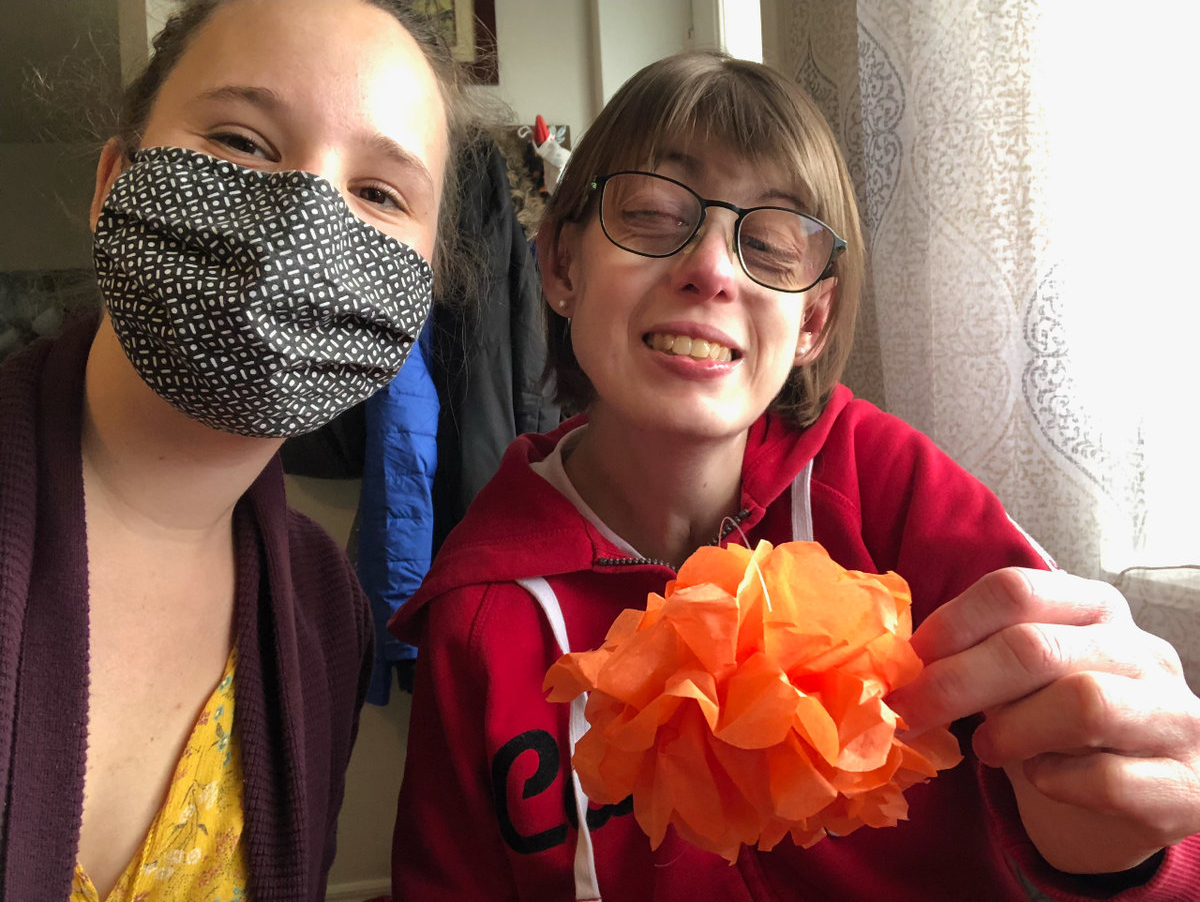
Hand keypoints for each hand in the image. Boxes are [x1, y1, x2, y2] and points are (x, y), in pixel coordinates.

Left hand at [888, 567, 1199, 874]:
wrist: (1131, 797)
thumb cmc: (1054, 719)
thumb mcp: (1019, 674)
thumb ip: (974, 654)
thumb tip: (896, 663)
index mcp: (1095, 608)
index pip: (1015, 589)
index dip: (950, 623)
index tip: (908, 661)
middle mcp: (1143, 652)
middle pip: (1035, 647)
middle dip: (956, 683)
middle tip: (911, 713)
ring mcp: (1174, 716)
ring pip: (1083, 704)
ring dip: (1012, 731)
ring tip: (987, 748)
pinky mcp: (1184, 785)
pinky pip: (1107, 779)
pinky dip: (1055, 781)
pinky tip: (1041, 779)